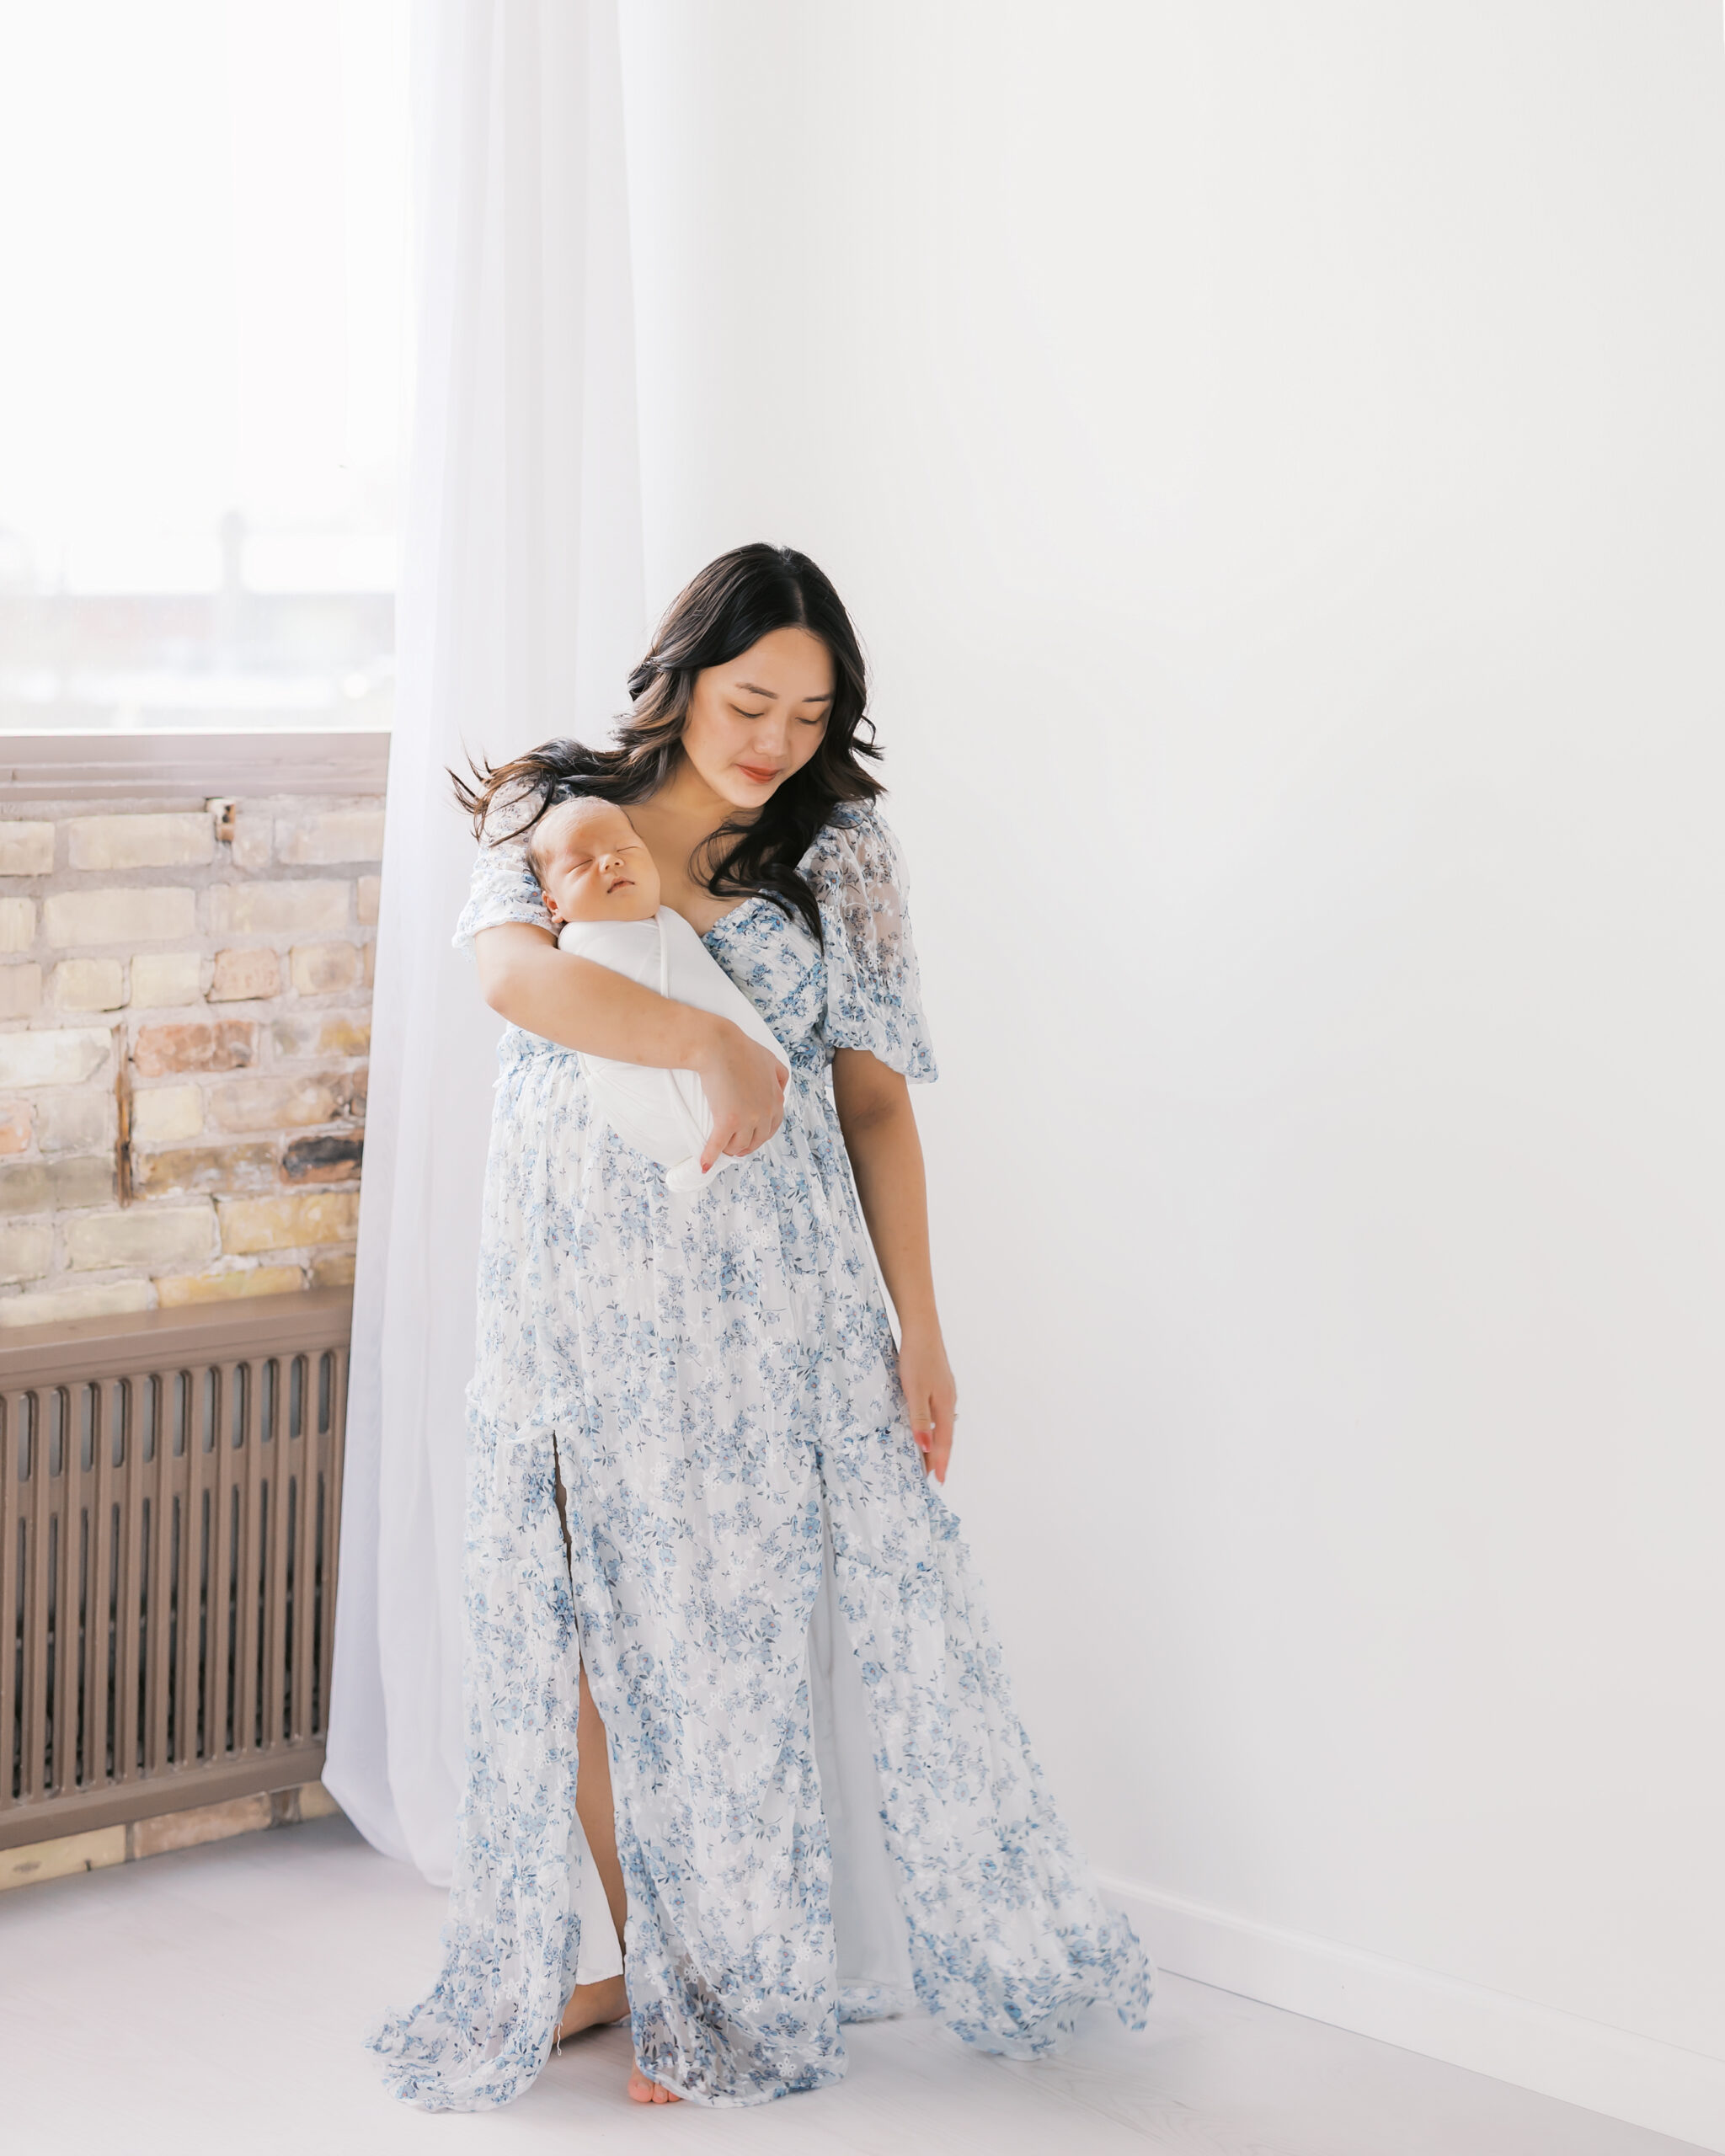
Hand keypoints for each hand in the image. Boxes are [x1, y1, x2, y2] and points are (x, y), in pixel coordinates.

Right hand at [691, 1019, 788, 1173]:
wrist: (720, 1046)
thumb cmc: (740, 1049)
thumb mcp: (771, 1060)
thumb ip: (780, 1076)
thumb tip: (782, 1091)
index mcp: (776, 1099)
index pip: (773, 1126)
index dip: (760, 1135)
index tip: (751, 1137)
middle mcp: (766, 1112)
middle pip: (757, 1140)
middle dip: (746, 1146)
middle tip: (734, 1148)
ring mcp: (748, 1118)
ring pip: (740, 1145)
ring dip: (730, 1150)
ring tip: (720, 1149)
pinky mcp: (728, 1121)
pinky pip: (718, 1146)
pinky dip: (710, 1156)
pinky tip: (704, 1164)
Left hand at [898, 1325, 956, 1483]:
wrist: (922, 1328)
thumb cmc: (917, 1358)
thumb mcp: (915, 1391)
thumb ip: (920, 1419)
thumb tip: (926, 1447)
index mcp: (945, 1405)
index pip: (944, 1441)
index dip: (940, 1461)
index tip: (939, 1480)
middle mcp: (949, 1400)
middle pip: (945, 1435)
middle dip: (939, 1456)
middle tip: (932, 1475)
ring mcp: (945, 1390)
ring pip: (942, 1423)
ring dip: (936, 1441)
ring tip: (928, 1457)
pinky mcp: (938, 1382)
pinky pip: (938, 1412)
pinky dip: (934, 1426)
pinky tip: (928, 1425)